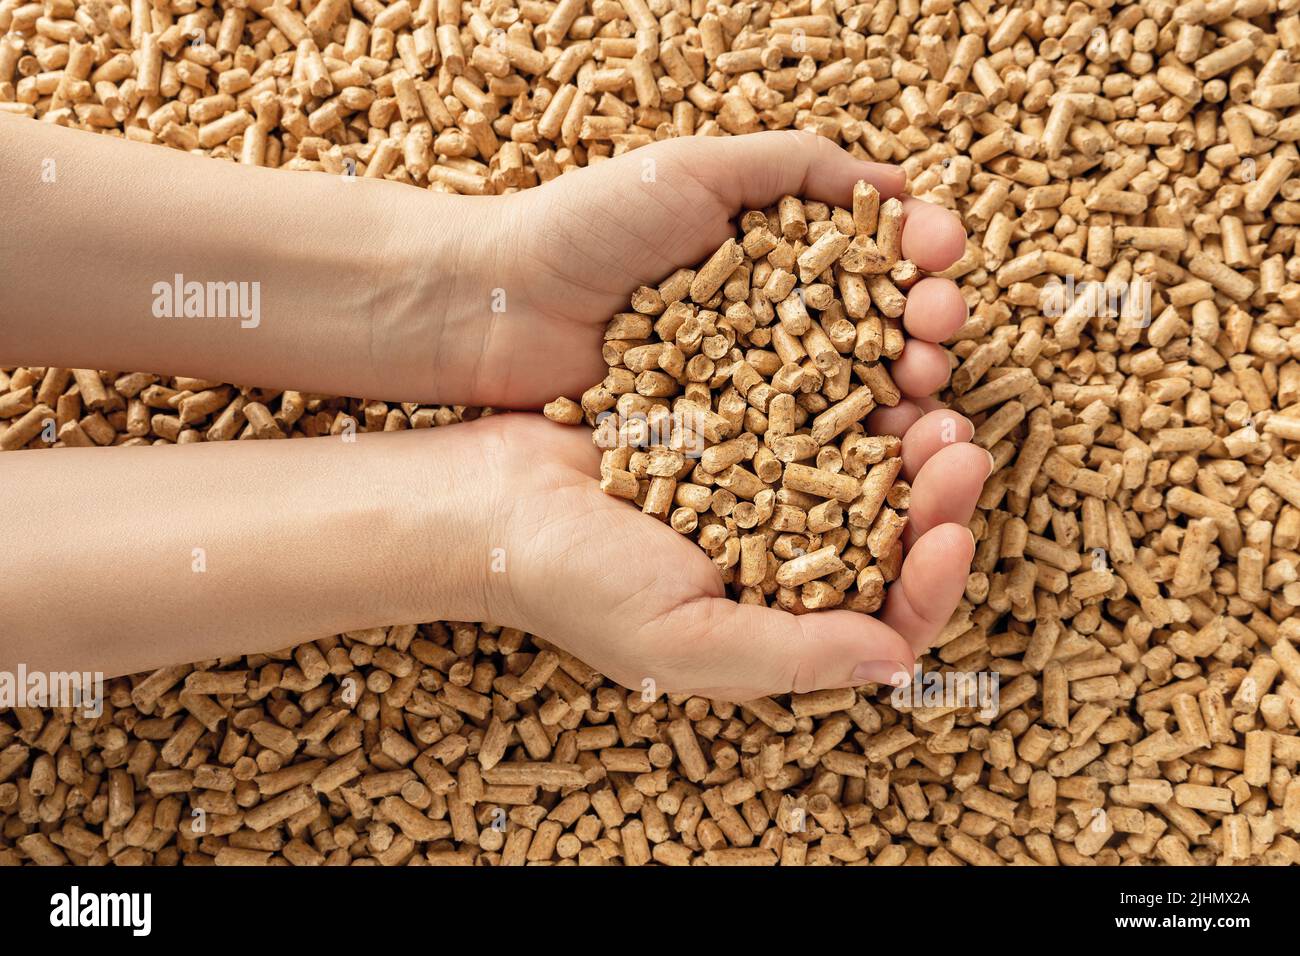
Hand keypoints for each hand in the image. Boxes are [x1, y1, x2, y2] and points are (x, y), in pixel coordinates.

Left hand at [471, 130, 968, 411]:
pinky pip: (790, 450)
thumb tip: (901, 182)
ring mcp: (747, 386)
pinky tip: (883, 453)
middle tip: (942, 331)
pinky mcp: (719, 442)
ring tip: (927, 393)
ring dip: (900, 394)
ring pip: (845, 395)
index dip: (919, 257)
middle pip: (873, 328)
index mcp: (775, 254)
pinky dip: (842, 451)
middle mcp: (771, 322)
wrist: (495, 304)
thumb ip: (796, 167)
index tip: (947, 257)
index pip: (871, 256)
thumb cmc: (587, 224)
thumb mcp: (696, 170)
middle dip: (923, 326)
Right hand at [477, 412, 988, 701]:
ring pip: (864, 464)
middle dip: (935, 495)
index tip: (950, 537)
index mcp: (778, 623)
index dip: (932, 583)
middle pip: (890, 533)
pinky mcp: (739, 425)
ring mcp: (762, 488)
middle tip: (958, 446)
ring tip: (928, 392)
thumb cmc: (575, 584)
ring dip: (903, 431)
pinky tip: (870, 356)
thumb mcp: (683, 641)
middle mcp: (781, 558)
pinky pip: (811, 406)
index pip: (887, 617)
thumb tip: (900, 663)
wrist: (491, 499)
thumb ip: (793, 655)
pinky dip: (846, 385)